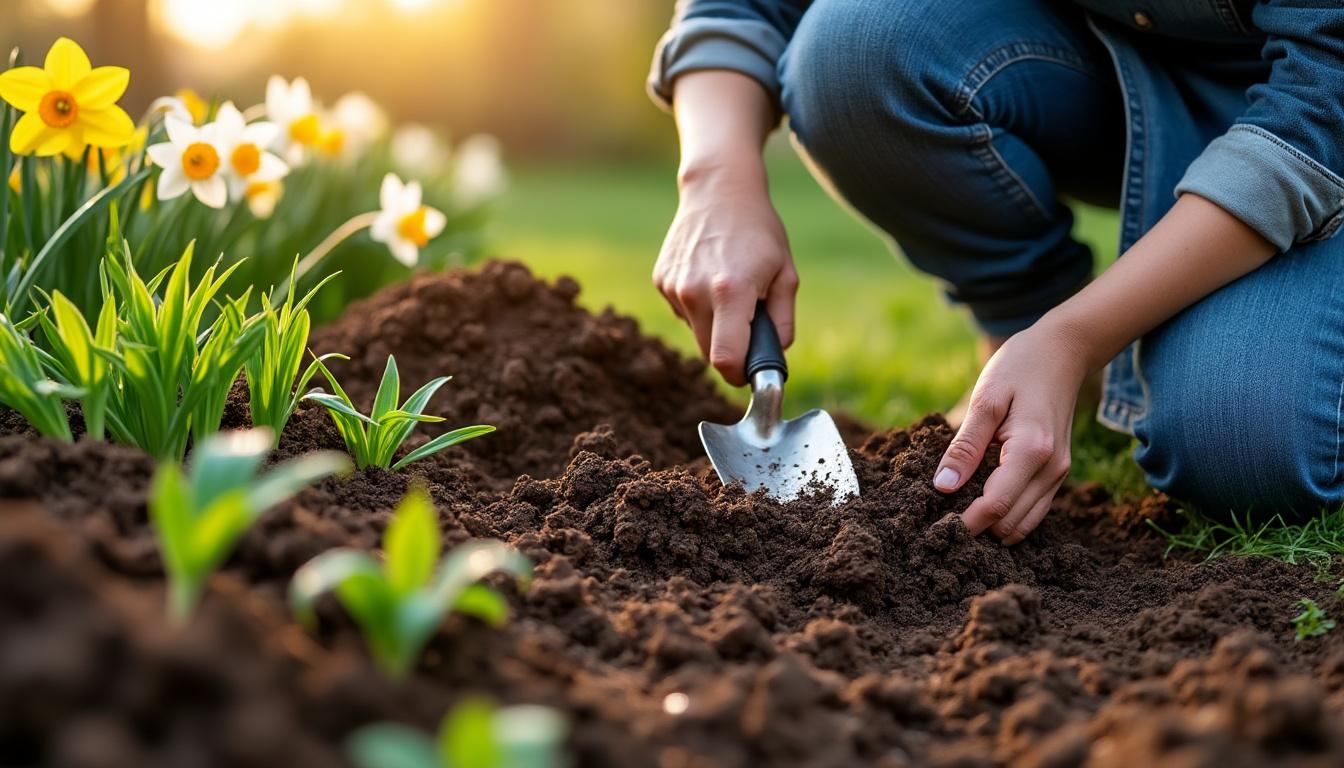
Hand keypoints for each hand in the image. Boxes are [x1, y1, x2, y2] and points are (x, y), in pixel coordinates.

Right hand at [654, 167, 797, 385]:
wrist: (718, 190)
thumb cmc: (759, 231)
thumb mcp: (786, 274)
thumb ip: (782, 322)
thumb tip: (773, 355)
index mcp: (731, 291)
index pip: (725, 360)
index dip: (739, 374)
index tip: (750, 370)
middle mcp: (695, 291)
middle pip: (709, 353)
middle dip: (730, 350)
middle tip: (748, 324)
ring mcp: (673, 286)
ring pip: (695, 332)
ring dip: (713, 325)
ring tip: (728, 287)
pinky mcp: (661, 280)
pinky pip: (683, 312)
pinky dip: (698, 306)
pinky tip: (708, 275)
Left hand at [931, 321, 1089, 543]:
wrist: (1062, 352)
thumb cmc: (1019, 368)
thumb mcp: (984, 400)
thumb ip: (965, 446)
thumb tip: (943, 487)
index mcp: (1031, 450)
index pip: (996, 505)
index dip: (966, 522)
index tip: (937, 527)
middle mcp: (1051, 468)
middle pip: (1010, 523)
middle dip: (977, 527)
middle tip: (942, 519)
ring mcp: (1058, 473)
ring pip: (1023, 524)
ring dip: (993, 526)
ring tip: (959, 513)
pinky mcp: (1057, 472)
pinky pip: (1033, 510)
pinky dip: (1008, 515)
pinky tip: (981, 502)